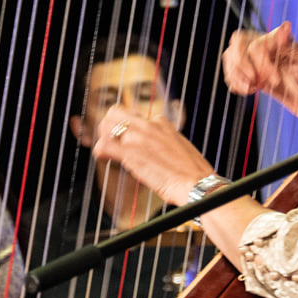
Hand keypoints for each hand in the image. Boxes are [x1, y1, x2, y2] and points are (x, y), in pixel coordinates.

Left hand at [91, 104, 213, 207]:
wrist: (198, 185)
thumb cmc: (193, 173)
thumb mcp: (181, 147)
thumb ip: (166, 141)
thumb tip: (158, 147)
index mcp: (162, 123)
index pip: (134, 115)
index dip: (126, 127)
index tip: (125, 138)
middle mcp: (149, 125)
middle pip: (115, 112)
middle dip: (109, 126)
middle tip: (110, 142)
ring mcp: (138, 138)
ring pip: (106, 126)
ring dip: (103, 139)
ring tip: (107, 152)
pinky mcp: (130, 153)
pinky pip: (105, 146)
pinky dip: (100, 151)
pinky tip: (102, 157)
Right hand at [222, 22, 297, 126]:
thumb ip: (290, 44)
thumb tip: (285, 25)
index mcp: (276, 41)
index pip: (253, 44)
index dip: (259, 62)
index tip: (275, 80)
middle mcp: (264, 49)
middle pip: (235, 47)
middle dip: (242, 67)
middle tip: (258, 83)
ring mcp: (257, 64)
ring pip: (230, 59)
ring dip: (236, 75)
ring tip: (253, 87)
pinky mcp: (255, 79)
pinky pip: (232, 76)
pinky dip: (235, 83)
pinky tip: (249, 90)